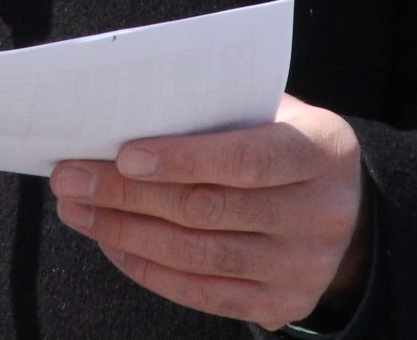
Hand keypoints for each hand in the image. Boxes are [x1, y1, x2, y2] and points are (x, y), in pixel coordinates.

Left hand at [50, 95, 371, 330]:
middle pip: (209, 209)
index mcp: (323, 152)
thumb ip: (220, 111)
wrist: (346, 209)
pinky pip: (203, 294)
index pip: (247, 158)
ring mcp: (304, 268)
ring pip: (198, 256)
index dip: (183, 158)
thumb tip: (130, 113)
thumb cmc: (286, 143)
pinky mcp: (282, 304)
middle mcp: (322, 215)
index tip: (122, 153)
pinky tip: (112, 243)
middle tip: (71, 177)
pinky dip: (149, 268)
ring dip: (126, 232)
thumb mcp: (275, 112)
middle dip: (128, 193)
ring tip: (78, 208)